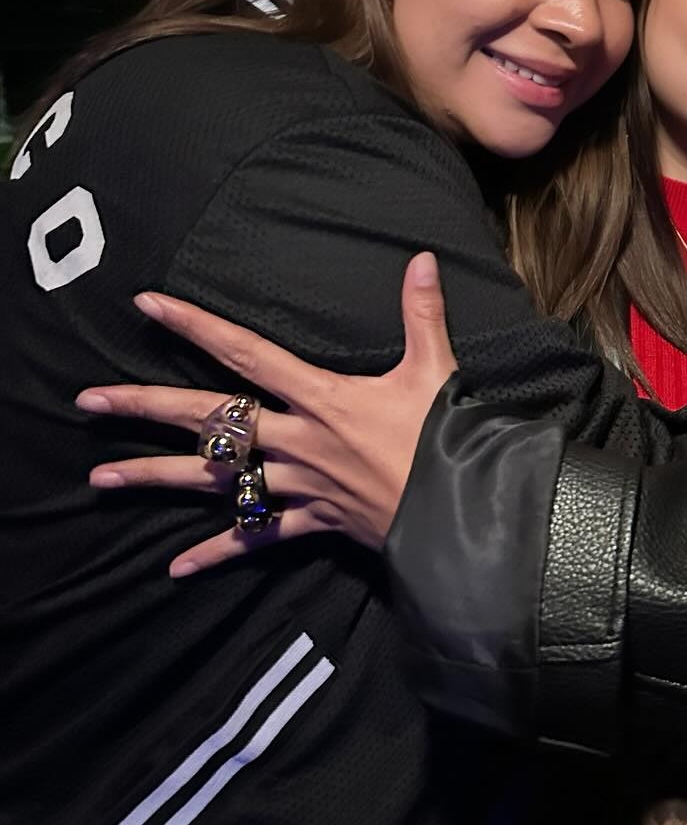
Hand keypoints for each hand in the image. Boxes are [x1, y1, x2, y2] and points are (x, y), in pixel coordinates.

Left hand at [77, 252, 456, 574]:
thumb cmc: (447, 439)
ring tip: (102, 476)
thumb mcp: (436, 369)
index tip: (148, 306)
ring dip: (155, 476)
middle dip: (145, 406)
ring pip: (215, 480)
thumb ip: (422, 313)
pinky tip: (176, 565)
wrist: (460, 513)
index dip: (196, 327)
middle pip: (209, 419)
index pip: (246, 354)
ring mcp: (299, 484)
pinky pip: (257, 539)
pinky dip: (219, 551)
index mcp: (321, 398)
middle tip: (88, 400)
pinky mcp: (313, 522)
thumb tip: (422, 259)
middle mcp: (297, 440)